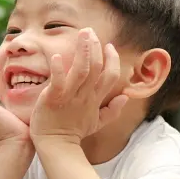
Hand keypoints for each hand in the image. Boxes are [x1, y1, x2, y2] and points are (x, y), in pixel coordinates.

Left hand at [29, 28, 127, 146]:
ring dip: (83, 51)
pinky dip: (59, 69)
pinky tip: (58, 57)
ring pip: (82, 70)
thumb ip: (111, 110)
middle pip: (96, 68)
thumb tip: (126, 97)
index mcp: (95, 100)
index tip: (109, 46)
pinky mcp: (53, 99)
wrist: (55, 147)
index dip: (111, 60)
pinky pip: (58, 82)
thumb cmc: (73, 133)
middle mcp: (85, 96)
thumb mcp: (96, 123)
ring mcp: (70, 97)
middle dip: (95, 48)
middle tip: (91, 31)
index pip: (110, 76)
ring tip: (83, 34)